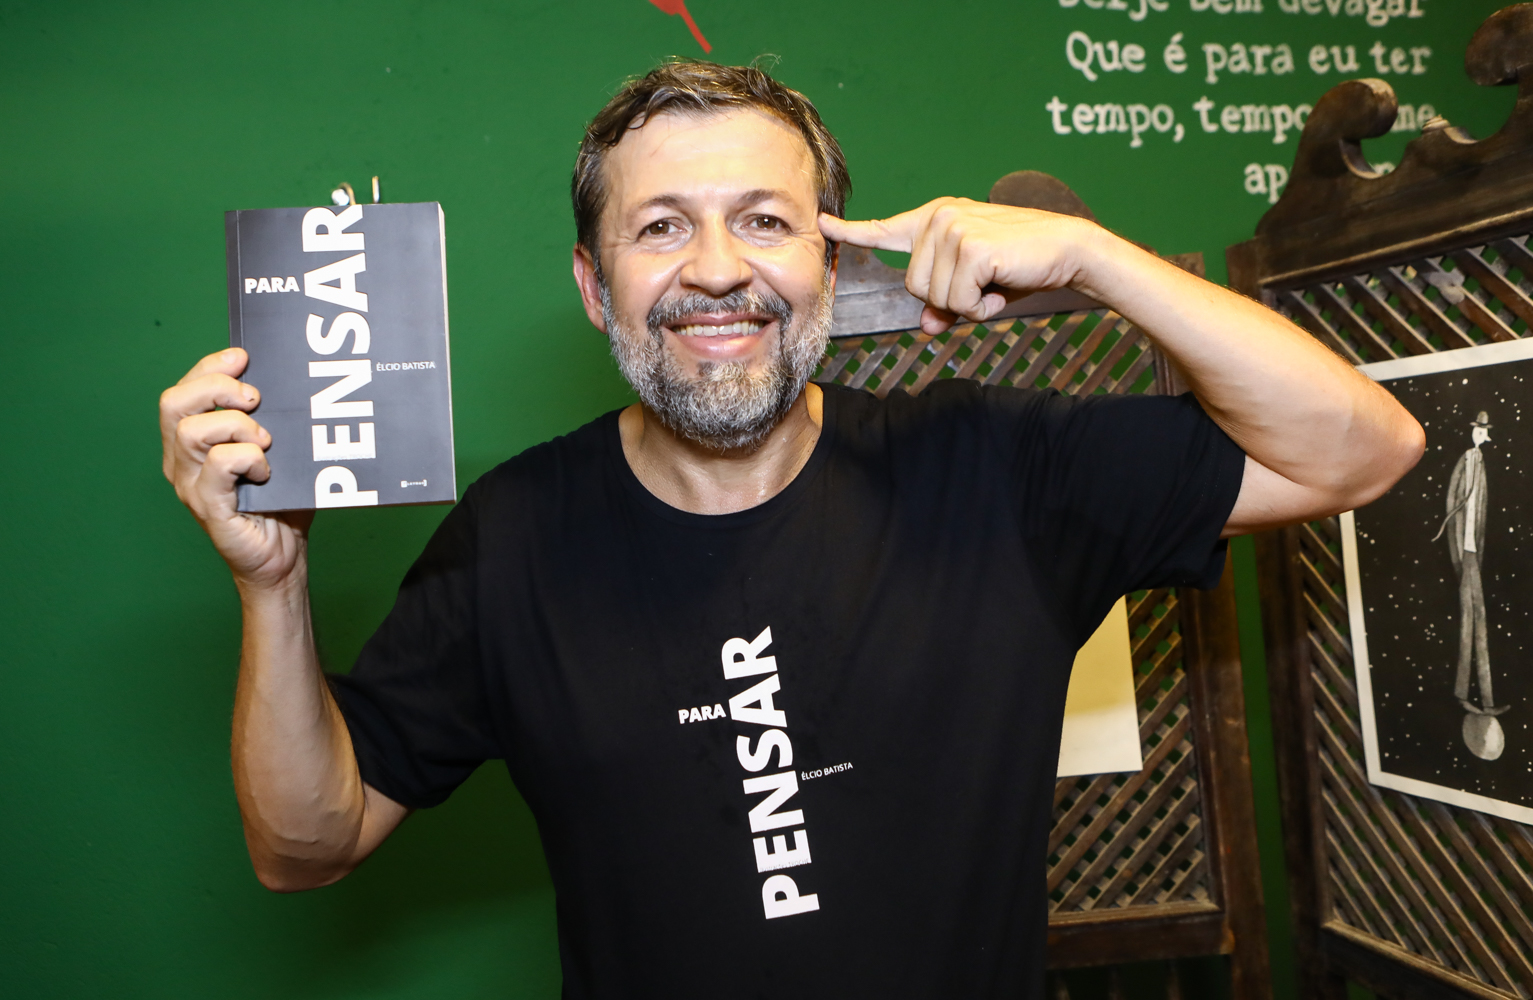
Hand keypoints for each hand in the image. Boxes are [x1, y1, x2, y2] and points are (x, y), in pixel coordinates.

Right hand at [159, 349, 312, 588]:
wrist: (282, 557)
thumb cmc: (280, 502)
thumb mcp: (276, 451)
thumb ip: (269, 420)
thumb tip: (283, 382)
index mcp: (191, 443)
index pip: (183, 391)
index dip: (210, 367)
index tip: (244, 358)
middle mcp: (181, 462)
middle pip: (174, 403)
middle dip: (216, 387)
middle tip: (256, 398)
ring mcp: (191, 485)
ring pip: (192, 431)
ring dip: (236, 426)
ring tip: (265, 442)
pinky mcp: (209, 507)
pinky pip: (218, 465)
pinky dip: (248, 458)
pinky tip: (267, 471)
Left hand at [819, 198, 1099, 334]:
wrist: (1070, 250)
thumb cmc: (1022, 267)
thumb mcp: (977, 289)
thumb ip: (945, 305)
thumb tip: (926, 327)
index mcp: (936, 219)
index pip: (885, 229)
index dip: (852, 232)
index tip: (823, 225)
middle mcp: (939, 217)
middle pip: (914, 287)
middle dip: (950, 299)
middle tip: (986, 285)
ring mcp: (952, 228)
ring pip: (933, 297)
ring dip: (968, 304)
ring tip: (997, 281)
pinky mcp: (969, 247)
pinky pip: (958, 301)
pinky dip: (982, 307)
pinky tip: (1003, 285)